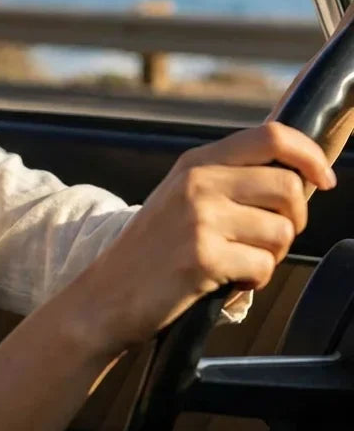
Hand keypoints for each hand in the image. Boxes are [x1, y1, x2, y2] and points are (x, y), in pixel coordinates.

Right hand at [72, 122, 335, 356]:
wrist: (107, 294)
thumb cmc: (152, 251)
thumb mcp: (181, 197)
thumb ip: (228, 180)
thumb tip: (297, 178)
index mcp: (194, 163)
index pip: (271, 136)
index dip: (309, 155)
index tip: (323, 179)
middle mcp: (197, 183)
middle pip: (288, 187)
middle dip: (294, 220)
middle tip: (268, 238)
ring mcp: (199, 219)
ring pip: (282, 232)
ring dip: (271, 255)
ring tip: (238, 261)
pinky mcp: (203, 257)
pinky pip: (263, 266)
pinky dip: (254, 280)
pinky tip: (226, 279)